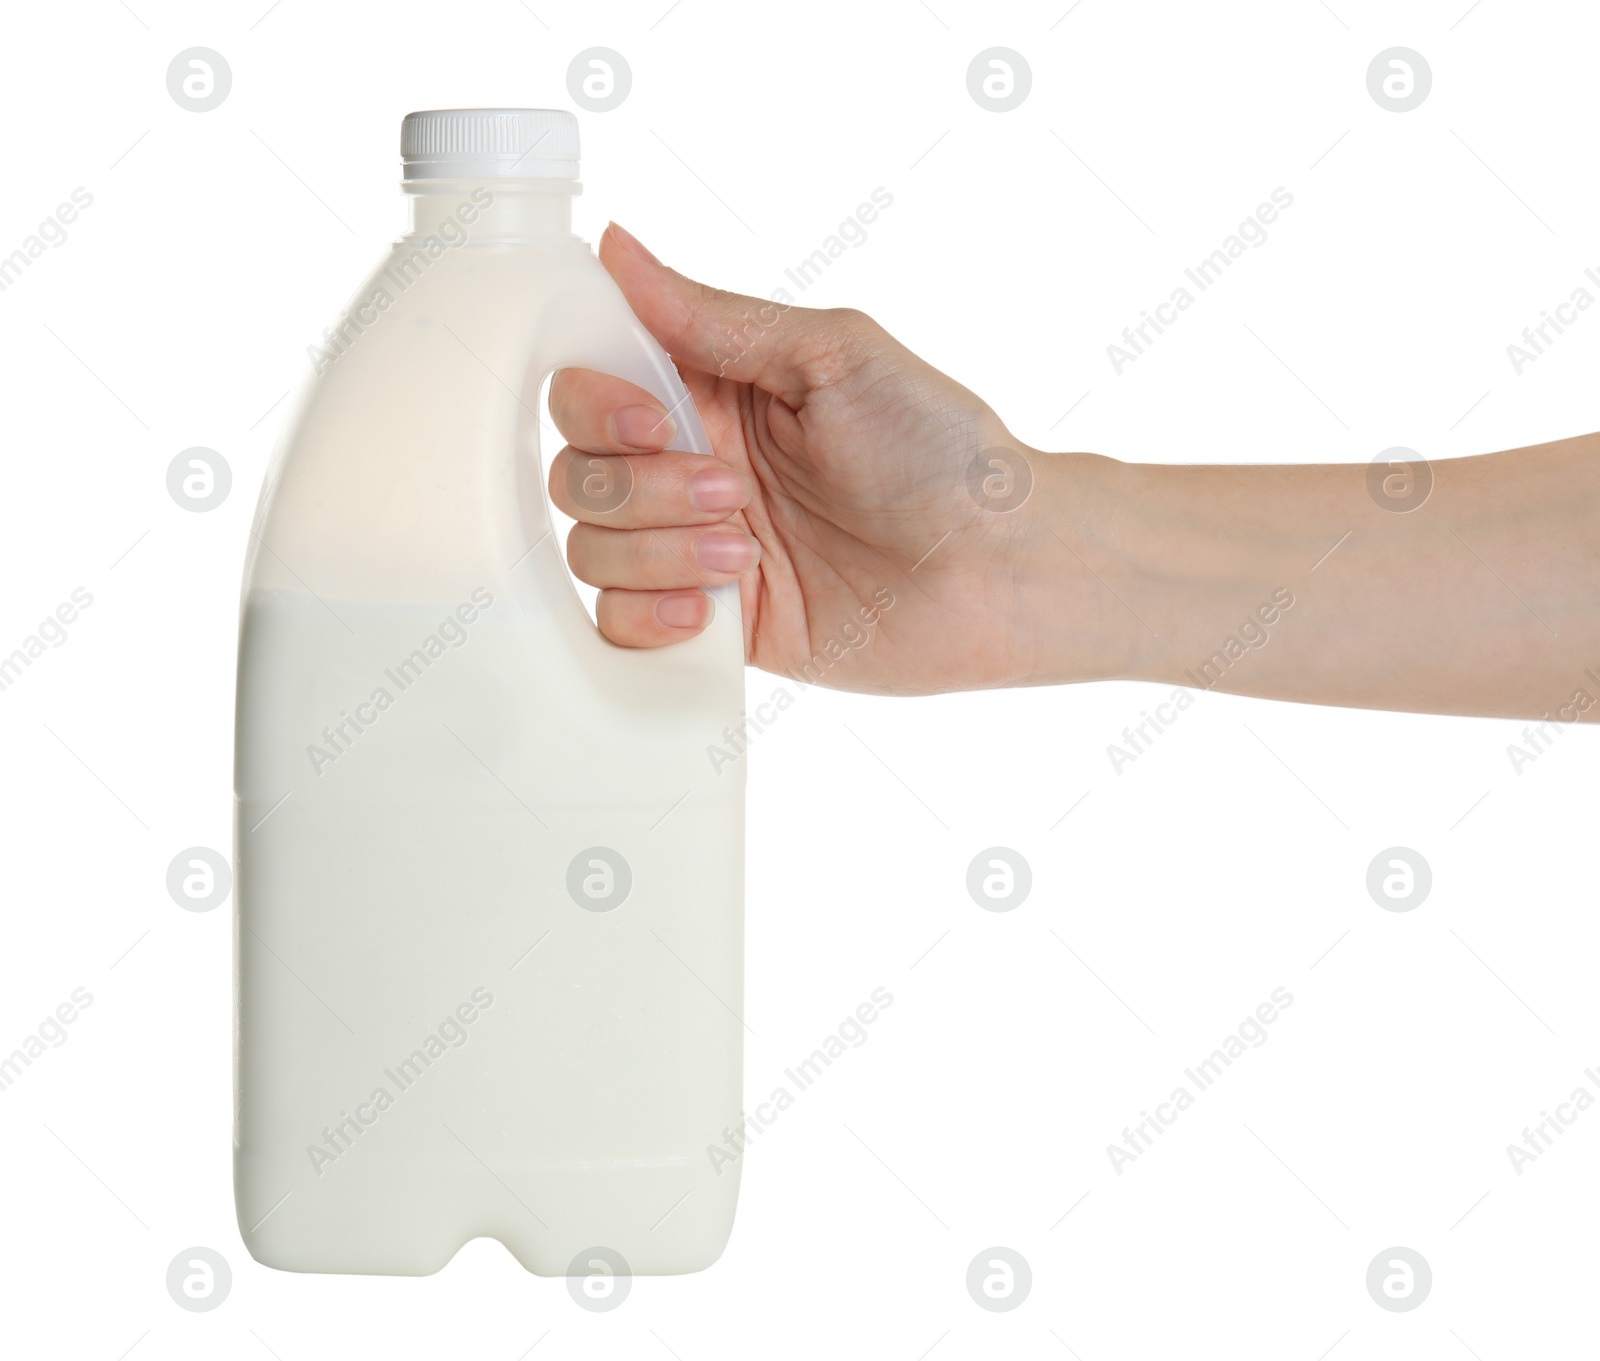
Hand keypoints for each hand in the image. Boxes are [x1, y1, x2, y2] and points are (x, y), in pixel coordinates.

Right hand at [547, 223, 1096, 694]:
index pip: (590, 381)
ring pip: (592, 547)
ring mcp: (697, 550)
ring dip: (658, 549)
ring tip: (745, 552)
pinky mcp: (714, 625)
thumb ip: (714, 316)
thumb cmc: (942, 451)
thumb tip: (616, 246)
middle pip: (577, 469)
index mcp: (716, 390)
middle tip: (729, 490)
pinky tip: (712, 608)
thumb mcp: (836, 354)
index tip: (652, 416)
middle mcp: (694, 467)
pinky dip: (646, 614)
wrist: (999, 570)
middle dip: (641, 484)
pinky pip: (618, 623)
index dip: (596, 400)